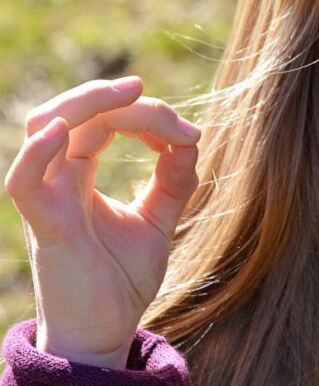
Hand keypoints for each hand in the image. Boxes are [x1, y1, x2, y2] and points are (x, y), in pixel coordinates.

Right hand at [4, 76, 201, 367]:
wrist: (105, 333)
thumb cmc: (121, 278)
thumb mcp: (158, 219)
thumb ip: (173, 179)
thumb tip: (192, 137)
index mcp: (80, 175)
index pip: (101, 121)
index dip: (144, 114)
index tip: (189, 132)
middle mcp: (59, 180)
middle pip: (68, 113)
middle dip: (108, 95)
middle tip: (142, 87)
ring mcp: (48, 201)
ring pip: (42, 128)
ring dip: (82, 103)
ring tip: (123, 93)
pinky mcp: (45, 227)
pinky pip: (24, 182)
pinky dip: (37, 152)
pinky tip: (61, 132)